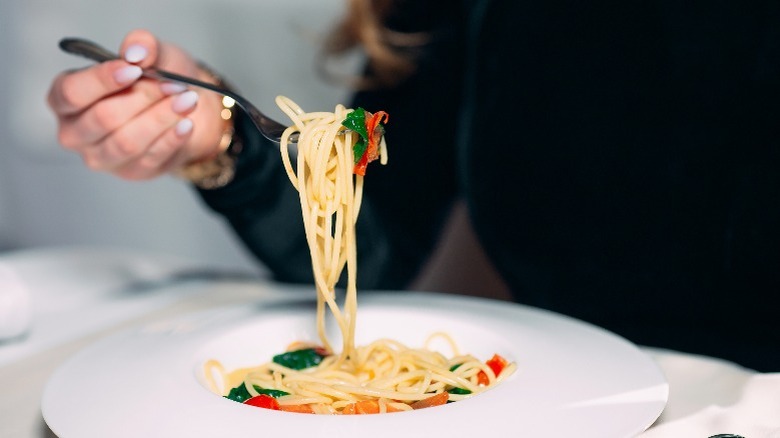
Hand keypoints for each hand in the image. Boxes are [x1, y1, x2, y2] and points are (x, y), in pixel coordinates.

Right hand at [47, 29, 227, 179]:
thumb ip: (143, 46)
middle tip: (174, 85)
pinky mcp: (131, 172)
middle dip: (142, 98)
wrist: (186, 105)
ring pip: (127, 142)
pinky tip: (186, 123)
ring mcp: (102, 157)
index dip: (102, 80)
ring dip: (160, 119)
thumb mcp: (154, 53)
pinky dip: (171, 139)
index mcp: (66, 98)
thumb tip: (136, 51)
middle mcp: (76, 132)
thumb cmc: (157, 78)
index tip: (134, 69)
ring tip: (187, 101)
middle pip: (103, 118)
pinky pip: (150, 158)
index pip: (72, 93)